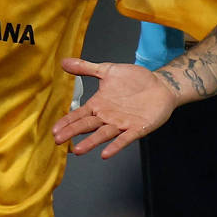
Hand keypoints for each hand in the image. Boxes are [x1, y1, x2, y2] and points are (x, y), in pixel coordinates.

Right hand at [51, 58, 178, 158]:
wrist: (161, 85)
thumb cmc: (135, 80)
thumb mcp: (108, 71)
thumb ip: (86, 68)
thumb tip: (64, 62)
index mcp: (99, 105)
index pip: (78, 115)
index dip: (67, 122)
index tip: (54, 129)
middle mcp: (107, 117)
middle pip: (86, 126)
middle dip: (72, 133)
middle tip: (58, 140)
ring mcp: (121, 124)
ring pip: (102, 135)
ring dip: (90, 142)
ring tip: (77, 150)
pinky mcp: (137, 128)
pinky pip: (124, 139)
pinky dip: (115, 146)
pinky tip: (106, 153)